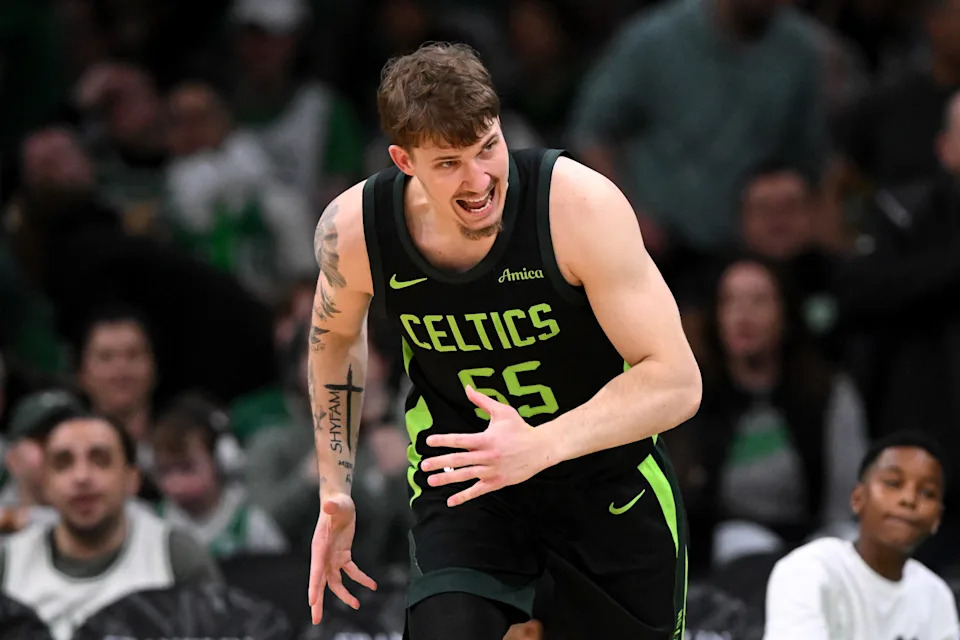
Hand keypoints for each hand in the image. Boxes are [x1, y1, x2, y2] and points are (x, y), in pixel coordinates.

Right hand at [307, 494, 377, 624]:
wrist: (339, 503)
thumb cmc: (336, 504)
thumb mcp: (336, 505)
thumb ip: (332, 507)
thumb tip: (328, 505)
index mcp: (319, 547)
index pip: (316, 569)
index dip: (314, 585)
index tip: (311, 601)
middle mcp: (323, 556)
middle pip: (320, 582)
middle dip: (318, 601)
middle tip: (316, 620)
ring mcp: (332, 557)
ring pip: (336, 582)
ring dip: (345, 595)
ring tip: (357, 604)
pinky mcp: (343, 555)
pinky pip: (351, 572)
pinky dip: (361, 579)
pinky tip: (372, 585)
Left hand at [420, 386, 550, 506]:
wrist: (541, 448)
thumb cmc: (521, 428)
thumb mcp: (502, 411)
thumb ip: (482, 401)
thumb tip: (467, 388)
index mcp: (486, 439)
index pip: (460, 440)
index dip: (443, 440)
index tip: (428, 441)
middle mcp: (487, 456)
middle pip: (459, 460)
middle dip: (440, 463)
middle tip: (423, 465)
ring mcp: (492, 471)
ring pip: (466, 476)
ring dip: (448, 479)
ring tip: (431, 481)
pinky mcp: (497, 482)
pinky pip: (478, 491)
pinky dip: (464, 497)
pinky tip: (450, 501)